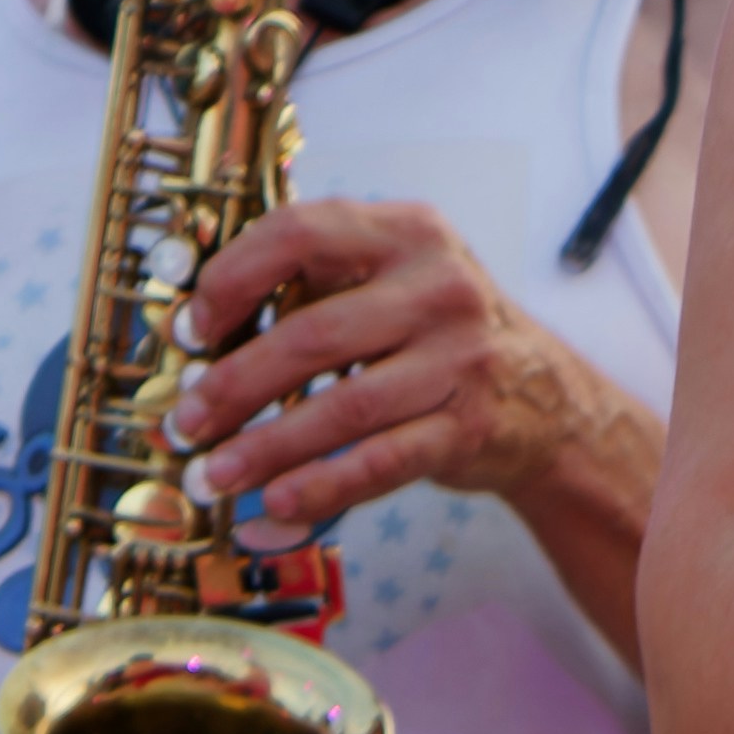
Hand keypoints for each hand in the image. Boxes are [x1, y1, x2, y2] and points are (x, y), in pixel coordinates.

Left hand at [173, 195, 601, 544]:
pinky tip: (280, 501)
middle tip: (189, 419)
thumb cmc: (439, 336)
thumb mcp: (393, 280)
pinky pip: (384, 461)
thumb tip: (202, 331)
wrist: (545, 398)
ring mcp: (460, 360)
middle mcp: (440, 288)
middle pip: (315, 334)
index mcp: (407, 232)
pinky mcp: (469, 427)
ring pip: (345, 407)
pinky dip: (325, 485)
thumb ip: (317, 286)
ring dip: (269, 446)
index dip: (233, 278)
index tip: (193, 327)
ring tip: (217, 472)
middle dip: (237, 383)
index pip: (301, 234)